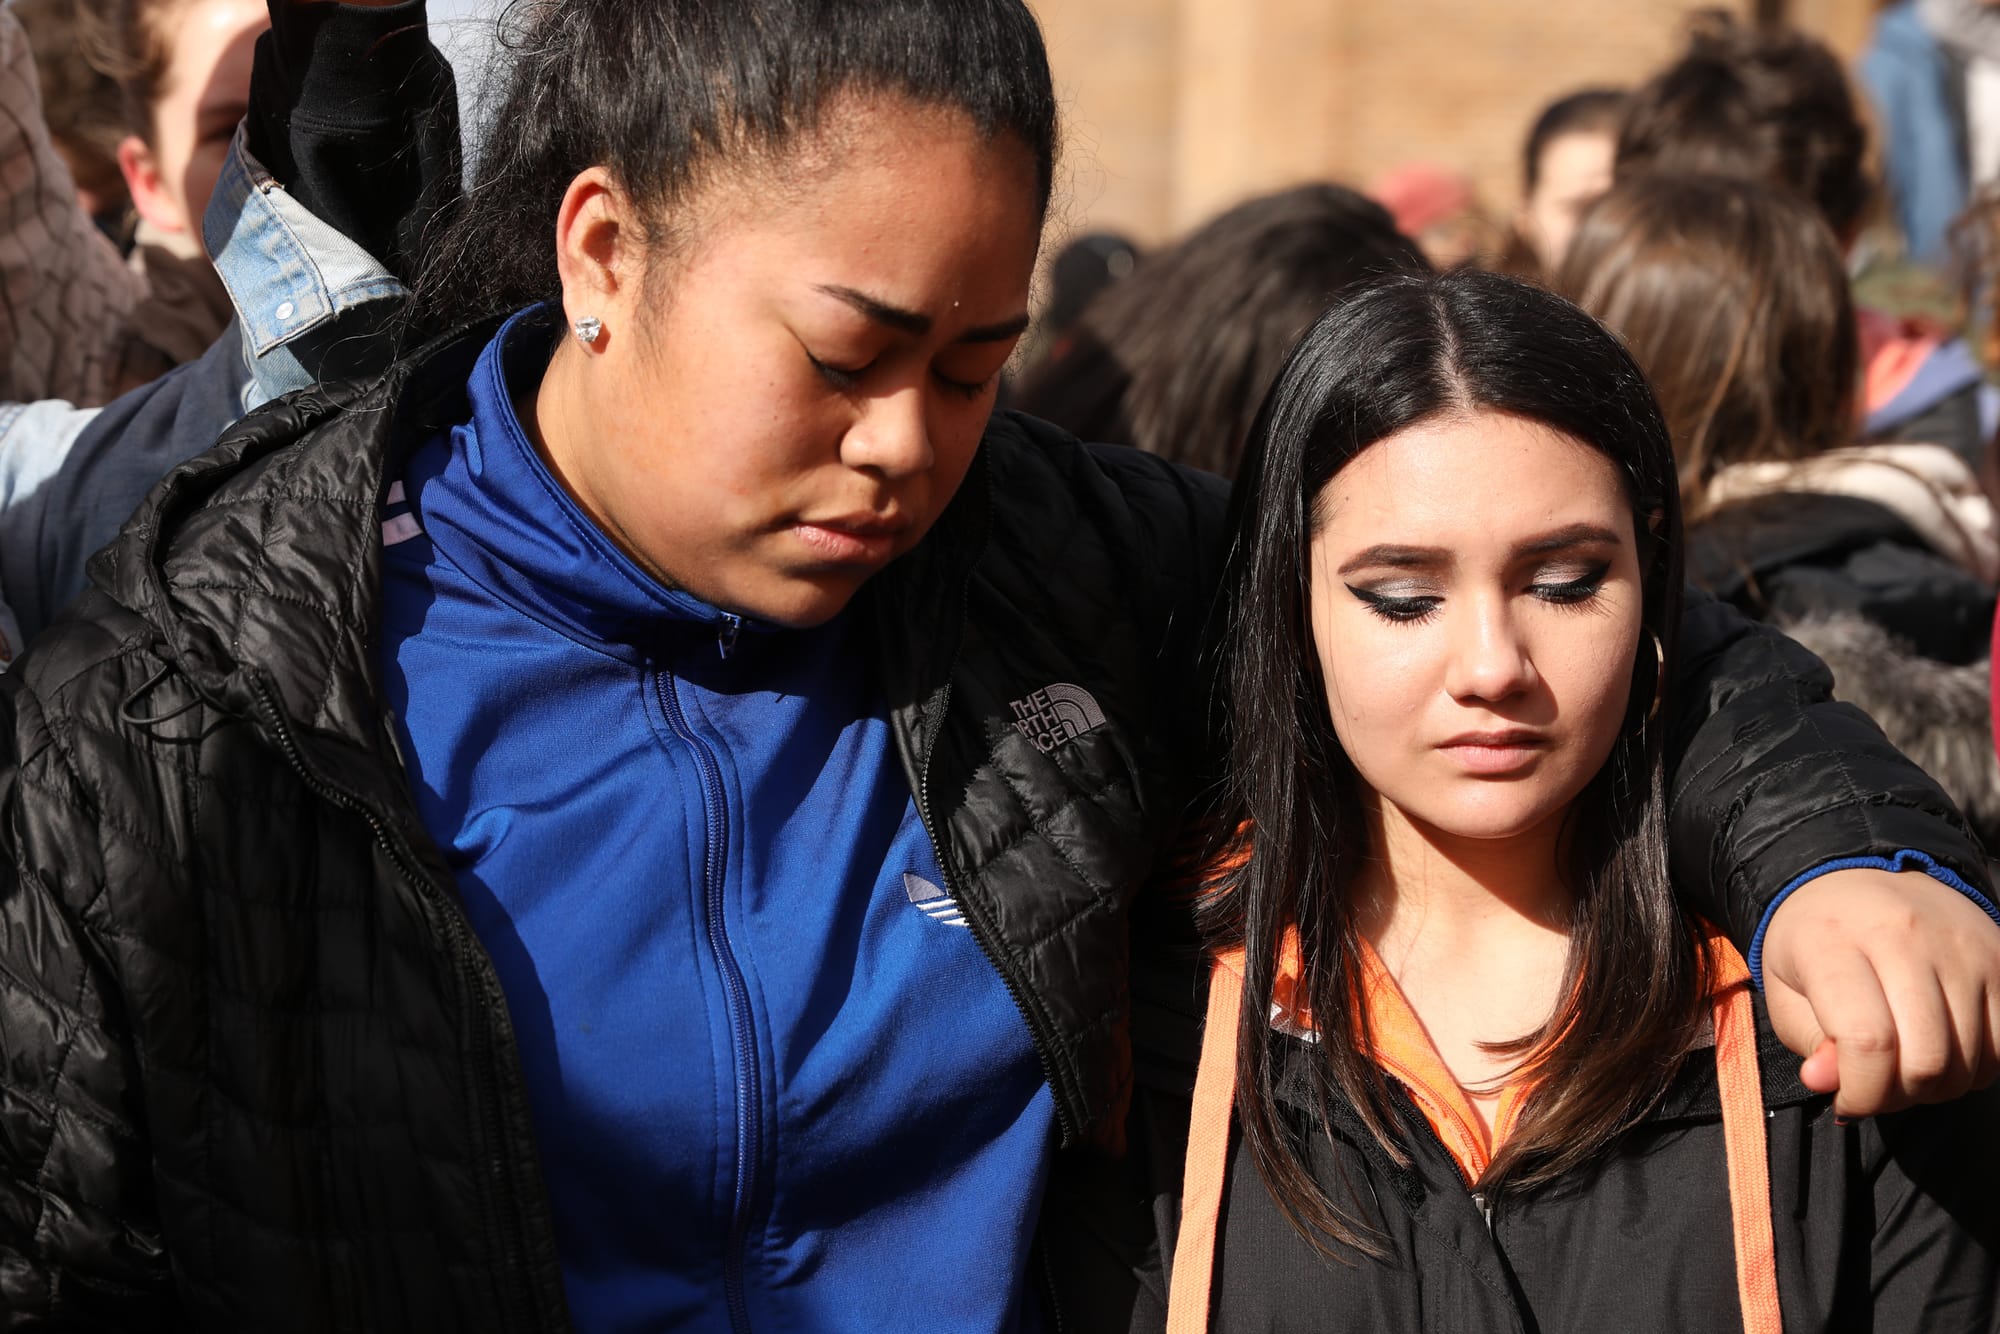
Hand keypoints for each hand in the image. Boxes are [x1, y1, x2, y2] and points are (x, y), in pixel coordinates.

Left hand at [1762, 868, 1999, 1117]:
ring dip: (1938, 1086)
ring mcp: (1962, 946)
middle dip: (1900, 1096)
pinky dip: (1974, 1067)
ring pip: (1972, 1060)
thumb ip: (1808, 1042)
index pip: (1869, 1041)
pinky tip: (1940, 1051)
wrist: (1858, 875)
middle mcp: (1904, 937)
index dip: (1862, 1091)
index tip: (1847, 1100)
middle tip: (1877, 1086)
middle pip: (1929, 1059)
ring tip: (1904, 1067)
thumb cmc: (1814, 942)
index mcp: (1834, 941)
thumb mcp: (1786, 990)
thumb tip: (1831, 1084)